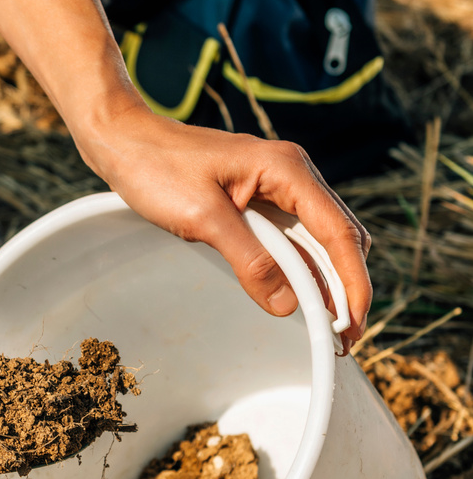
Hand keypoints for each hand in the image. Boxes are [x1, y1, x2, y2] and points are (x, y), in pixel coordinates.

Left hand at [75, 102, 371, 338]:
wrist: (123, 141)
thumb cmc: (157, 168)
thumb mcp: (203, 218)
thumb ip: (250, 260)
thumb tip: (289, 305)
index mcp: (286, 169)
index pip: (337, 231)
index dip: (352, 281)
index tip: (353, 323)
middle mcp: (291, 173)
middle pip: (337, 236)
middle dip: (344, 287)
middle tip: (342, 338)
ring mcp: (275, 185)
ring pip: (316, 239)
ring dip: (322, 280)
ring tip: (325, 326)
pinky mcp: (257, 197)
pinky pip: (289, 236)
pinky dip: (297, 266)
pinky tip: (297, 295)